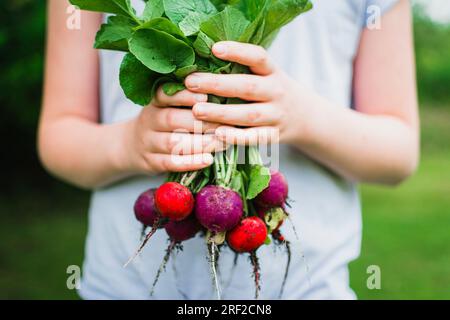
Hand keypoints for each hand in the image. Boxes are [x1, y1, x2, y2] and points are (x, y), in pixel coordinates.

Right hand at [118, 88, 223, 173]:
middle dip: (201, 122)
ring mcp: (148, 142)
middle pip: (172, 119)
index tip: (206, 96)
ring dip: (200, 143)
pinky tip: (208, 160)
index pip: (165, 95)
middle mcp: (149, 120)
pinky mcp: (151, 162)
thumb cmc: (161, 122)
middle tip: (225, 124)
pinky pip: (170, 163)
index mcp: (154, 102)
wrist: (130, 146)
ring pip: (173, 143)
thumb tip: (219, 90)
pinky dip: (190, 162)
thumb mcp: (166, 106)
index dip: (185, 96)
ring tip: (222, 143)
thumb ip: (186, 98)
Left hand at [185, 41, 314, 145]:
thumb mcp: (266, 75)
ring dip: (221, 113)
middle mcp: (276, 91)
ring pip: (249, 114)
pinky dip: (236, 137)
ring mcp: (276, 115)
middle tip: (191, 82)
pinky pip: (254, 137)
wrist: (305, 116)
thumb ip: (243, 68)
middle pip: (248, 87)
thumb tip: (203, 55)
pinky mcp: (273, 135)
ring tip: (197, 110)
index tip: (214, 48)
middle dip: (218, 84)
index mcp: (272, 72)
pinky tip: (217, 134)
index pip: (258, 57)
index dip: (238, 51)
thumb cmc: (273, 91)